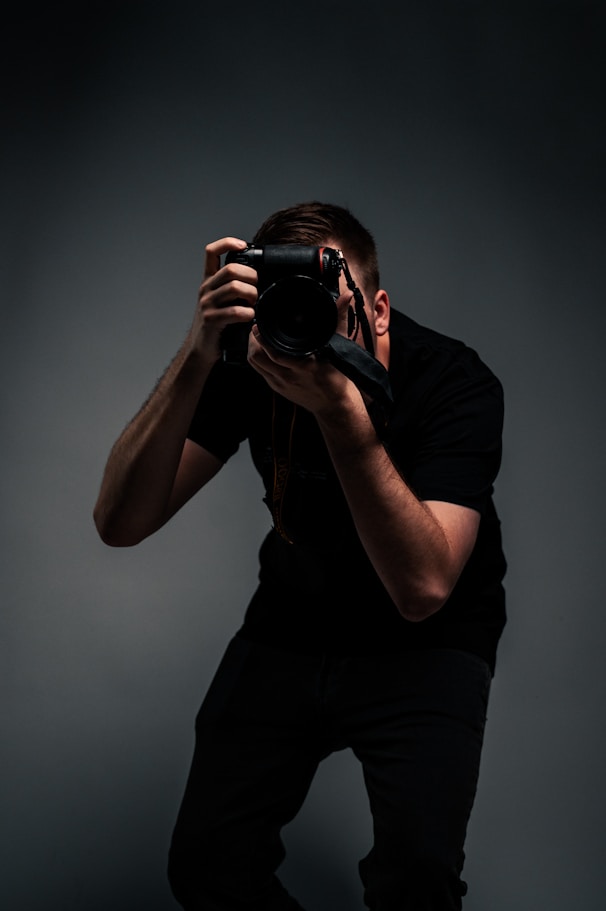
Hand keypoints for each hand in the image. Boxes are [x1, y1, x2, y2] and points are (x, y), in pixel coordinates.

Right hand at [188, 237, 257, 362]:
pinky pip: (234, 311)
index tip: (243, 245)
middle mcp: (206, 289)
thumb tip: (258, 279)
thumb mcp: (221, 301)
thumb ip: (234, 287)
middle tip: (257, 289)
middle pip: (231, 269)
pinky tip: (249, 317)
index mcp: (209, 281)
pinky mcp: (211, 319)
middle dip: (251, 277)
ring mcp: (207, 304)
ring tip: (254, 304)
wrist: (201, 348)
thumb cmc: (218, 324)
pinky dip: (248, 313)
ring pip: (234, 288)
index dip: (227, 243)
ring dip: (252, 295)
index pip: (211, 252)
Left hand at [247, 323, 356, 416]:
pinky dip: (257, 358)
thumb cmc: (338, 376)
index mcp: (304, 365)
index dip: (262, 337)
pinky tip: (261, 348)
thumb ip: (339, 318)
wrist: (334, 405)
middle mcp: (289, 376)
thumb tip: (346, 296)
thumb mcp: (340, 345)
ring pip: (255, 364)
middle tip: (257, 326)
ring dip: (252, 348)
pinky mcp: (277, 388)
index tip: (260, 322)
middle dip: (253, 339)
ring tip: (257, 336)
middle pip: (258, 357)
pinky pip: (260, 370)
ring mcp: (281, 384)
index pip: (274, 352)